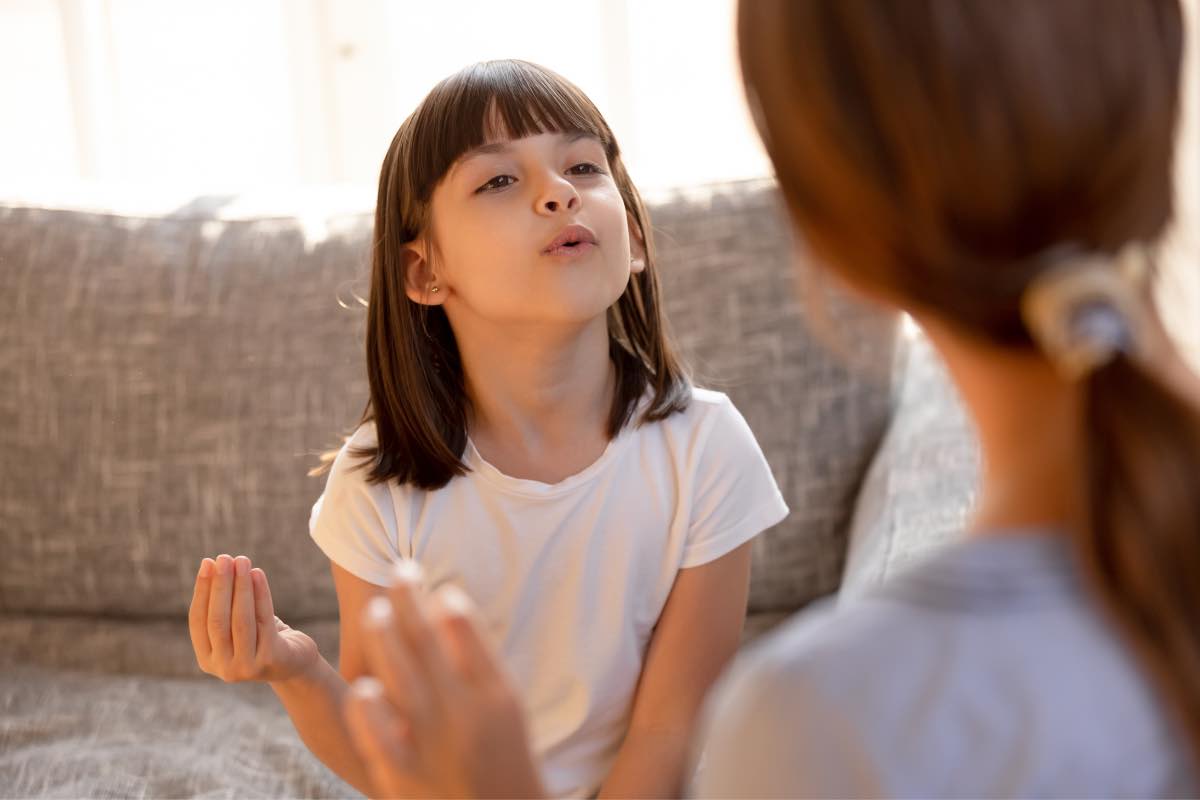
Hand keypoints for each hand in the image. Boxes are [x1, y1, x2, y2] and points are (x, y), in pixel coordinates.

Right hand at [188, 554, 319, 683]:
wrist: (294, 663)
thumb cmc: (261, 637)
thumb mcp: (236, 625)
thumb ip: (222, 605)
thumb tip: (213, 564)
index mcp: (207, 659)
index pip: (197, 620)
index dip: (202, 590)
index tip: (207, 562)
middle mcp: (223, 667)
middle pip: (217, 619)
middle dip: (220, 585)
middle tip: (224, 558)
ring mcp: (246, 666)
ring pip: (240, 619)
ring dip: (240, 586)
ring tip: (242, 560)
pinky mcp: (270, 658)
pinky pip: (263, 619)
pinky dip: (260, 594)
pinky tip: (258, 574)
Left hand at [341, 562, 544, 798]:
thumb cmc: (501, 760)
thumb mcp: (504, 708)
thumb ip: (477, 660)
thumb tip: (445, 604)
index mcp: (496, 696)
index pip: (467, 630)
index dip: (448, 600)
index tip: (436, 584)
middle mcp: (465, 715)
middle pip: (427, 643)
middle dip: (408, 602)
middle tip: (397, 572)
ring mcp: (433, 745)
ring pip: (401, 677)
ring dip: (385, 637)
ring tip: (373, 610)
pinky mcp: (404, 776)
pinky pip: (379, 734)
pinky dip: (368, 708)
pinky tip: (363, 685)